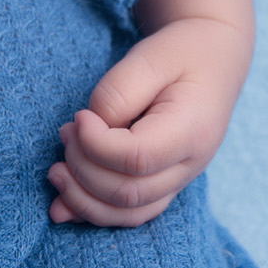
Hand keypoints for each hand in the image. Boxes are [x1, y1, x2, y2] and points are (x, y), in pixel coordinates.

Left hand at [45, 16, 250, 226]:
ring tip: (55, 172)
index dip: (96, 144)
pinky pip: (131, 213)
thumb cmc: (179, 54)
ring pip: (129, 213)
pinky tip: (63, 205)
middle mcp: (190, 165)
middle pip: (129, 192)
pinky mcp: (164, 184)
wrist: (211, 60)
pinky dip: (94, 212)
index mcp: (193, 131)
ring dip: (83, 200)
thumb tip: (87, 131)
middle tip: (64, 133)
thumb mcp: (149, 57)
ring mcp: (179, 180)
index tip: (78, 117)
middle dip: (83, 169)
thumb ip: (117, 93)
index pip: (137, 158)